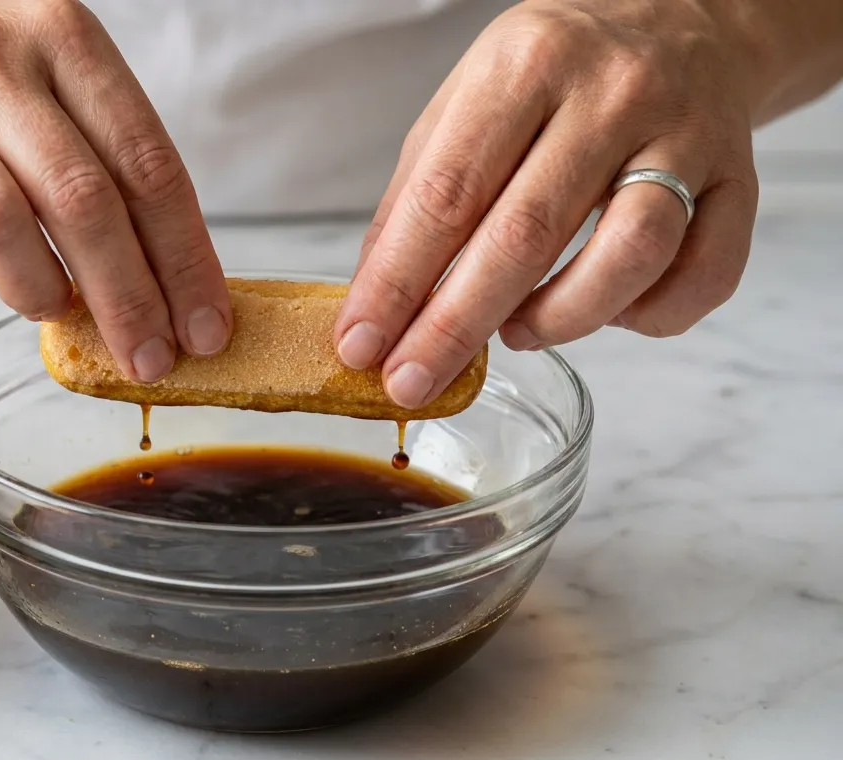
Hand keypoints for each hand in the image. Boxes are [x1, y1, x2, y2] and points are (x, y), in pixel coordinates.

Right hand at [0, 0, 231, 381]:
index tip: (204, 323)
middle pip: (82, 201)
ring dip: (39, 291)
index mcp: (58, 34)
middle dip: (128, 299)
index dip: (184, 258)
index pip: (146, 162)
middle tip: (148, 356)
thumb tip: (164, 267)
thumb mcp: (43, 63)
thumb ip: (100, 144)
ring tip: (52, 306)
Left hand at [335, 0, 764, 407]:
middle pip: (526, 234)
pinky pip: (705, 275)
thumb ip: (418, 196)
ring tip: (515, 333)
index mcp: (526, 64)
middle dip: (455, 326)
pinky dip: (649, 316)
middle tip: (412, 380)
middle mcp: (612, 93)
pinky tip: (606, 313)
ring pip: (629, 256)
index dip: (398, 281)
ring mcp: (686, 135)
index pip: (448, 192)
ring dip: (559, 320)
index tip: (362, 344)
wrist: (681, 21)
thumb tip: (376, 302)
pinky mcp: (740, 179)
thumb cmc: (556, 74)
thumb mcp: (467, 103)